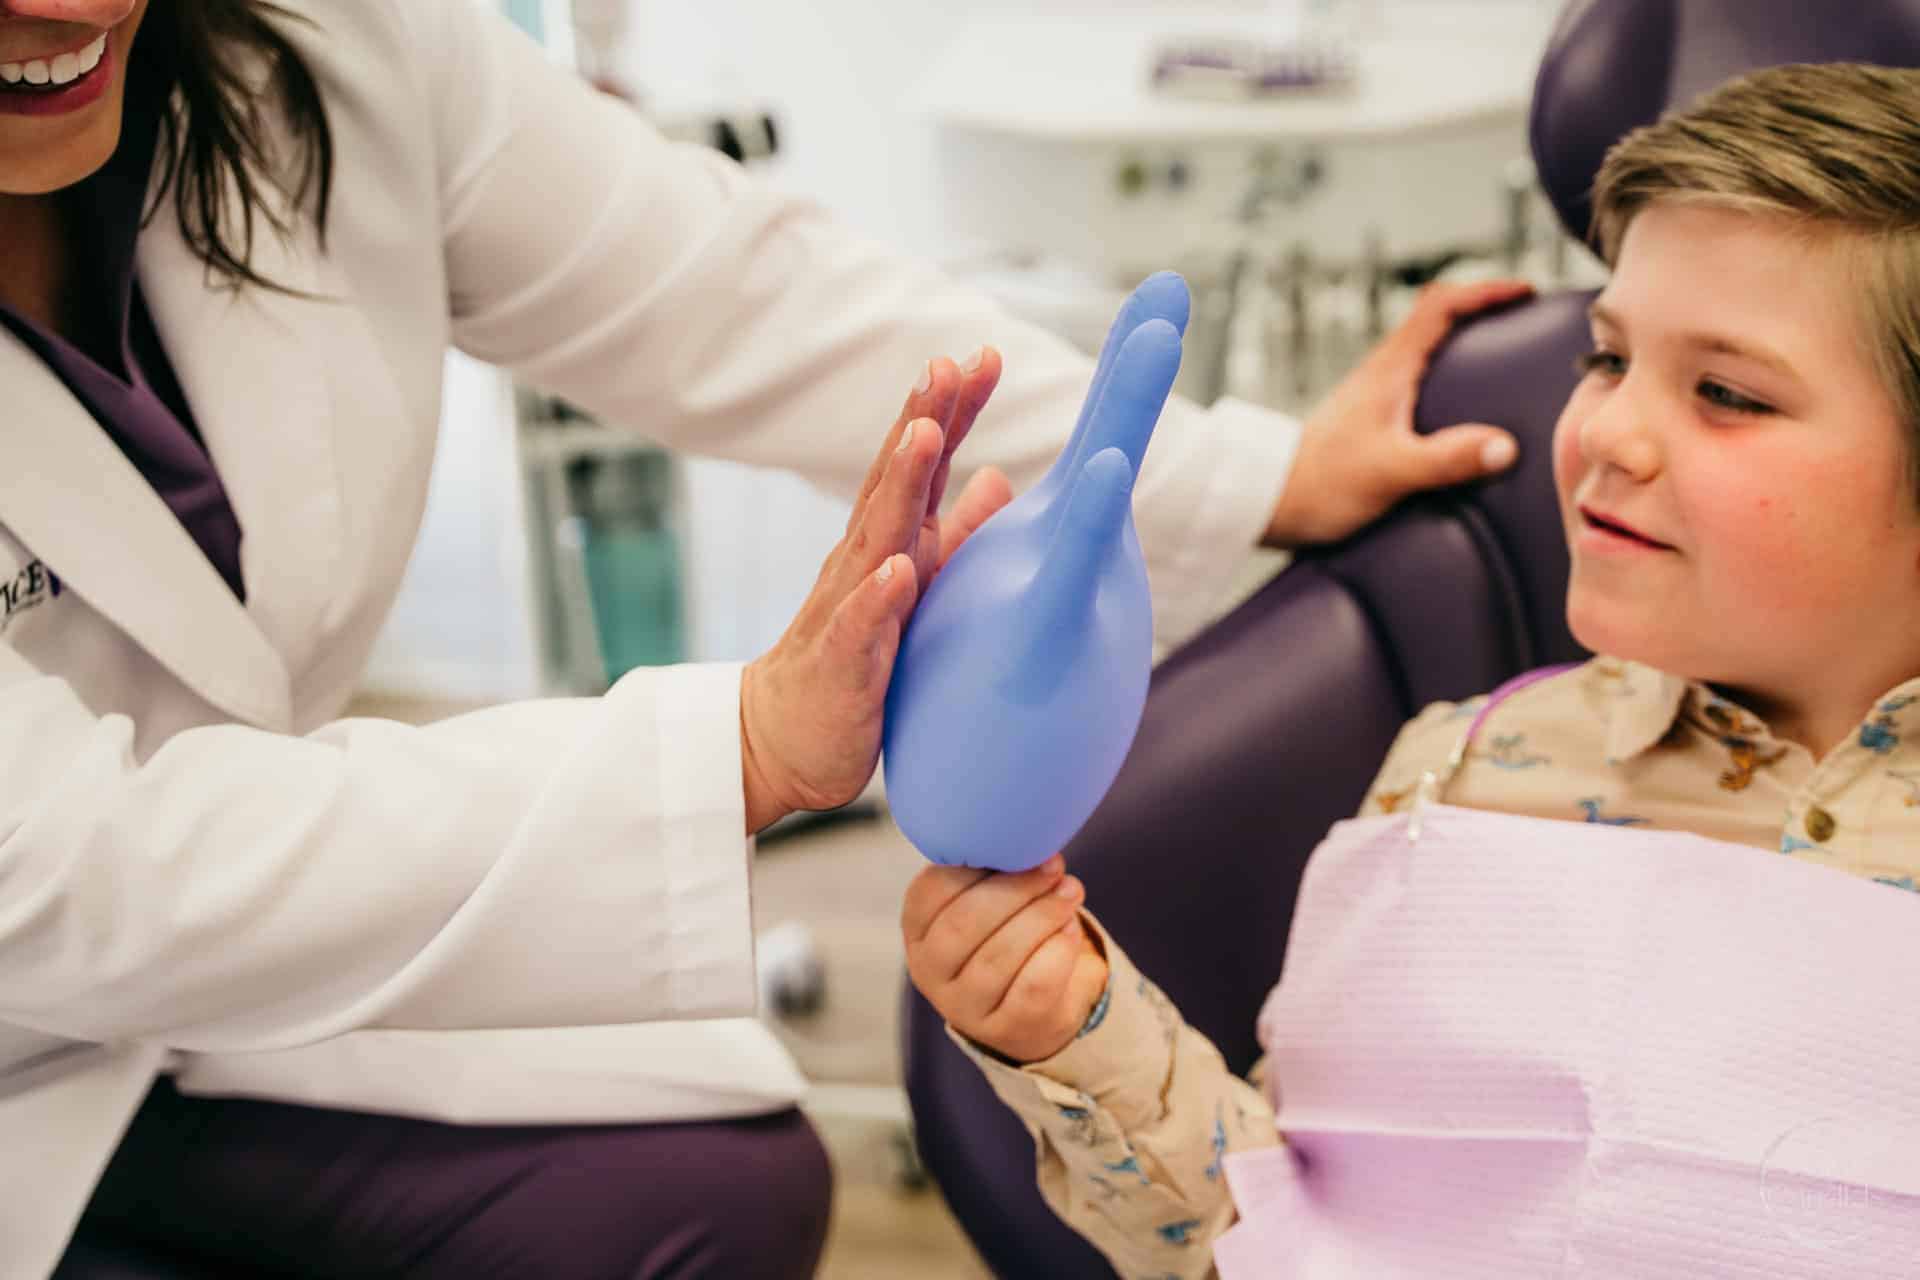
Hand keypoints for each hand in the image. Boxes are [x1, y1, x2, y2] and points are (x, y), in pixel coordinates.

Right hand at [738, 351, 1014, 834]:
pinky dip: (877, 598)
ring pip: (875, 539)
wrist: (783, 740)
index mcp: (893, 542)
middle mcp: (867, 561)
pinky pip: (857, 628)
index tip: (983, 356)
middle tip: (946, 365)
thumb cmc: (858, 660)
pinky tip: (896, 571)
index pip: (921, 464)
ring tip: (924, 436)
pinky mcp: (840, 665)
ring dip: (899, 486)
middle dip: (920, 421)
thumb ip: (958, 537)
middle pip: (893, 481)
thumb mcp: (918, 591)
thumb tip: (1000, 475)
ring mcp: (848, 608)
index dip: (950, 410)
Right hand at [903, 854, 1110, 1063]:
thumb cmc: (1005, 934)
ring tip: (1070, 891)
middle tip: (1054, 866)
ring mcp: (964, 1006)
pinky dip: (1058, 951)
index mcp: (918, 930)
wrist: (1029, 1006)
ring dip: (1043, 915)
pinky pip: (1033, 986)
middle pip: (965, 923)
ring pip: (999, 956)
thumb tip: (1029, 838)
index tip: (1017, 843)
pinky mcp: (1006, 1028)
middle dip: (1016, 888)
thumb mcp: (985, 903)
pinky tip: (1071, 931)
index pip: (931, 892)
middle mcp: (930, 971)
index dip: (975, 864)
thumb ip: (993, 872)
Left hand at [1262, 278, 1534, 547]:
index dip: (1484, 291)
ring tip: (1510, 360)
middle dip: (1483, 312)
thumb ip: (1446, 459)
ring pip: (1427, 353)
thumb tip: (1504, 446)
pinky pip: (1420, 385)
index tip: (1525, 292)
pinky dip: (1451, 382)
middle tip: (1527, 321)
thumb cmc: (1321, 484)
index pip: (1439, 306)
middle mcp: (1382, 374)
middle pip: (1436, 322)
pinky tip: (1468, 411)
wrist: (1271, 502)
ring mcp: (1376, 395)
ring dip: (1467, 347)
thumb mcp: (1390, 472)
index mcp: (1389, 370)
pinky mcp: (1373, 420)